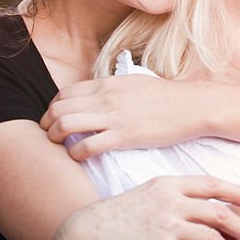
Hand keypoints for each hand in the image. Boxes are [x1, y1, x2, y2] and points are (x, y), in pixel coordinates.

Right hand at [38, 175, 239, 239]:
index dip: (236, 193)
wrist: (91, 237)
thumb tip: (204, 206)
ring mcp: (167, 225)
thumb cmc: (119, 216)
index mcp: (169, 184)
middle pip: (219, 213)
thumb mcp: (148, 194)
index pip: (212, 185)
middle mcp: (171, 202)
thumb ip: (175, 196)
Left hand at [40, 76, 216, 159]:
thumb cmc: (166, 96)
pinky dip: (76, 153)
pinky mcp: (124, 137)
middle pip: (58, 109)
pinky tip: (79, 156)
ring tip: (60, 146)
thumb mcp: (134, 83)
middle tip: (50, 136)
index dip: (52, 108)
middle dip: (47, 124)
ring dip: (55, 138)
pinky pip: (87, 146)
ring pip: (65, 125)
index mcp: (107, 84)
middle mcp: (105, 98)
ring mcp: (114, 117)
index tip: (54, 120)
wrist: (192, 106)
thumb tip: (96, 95)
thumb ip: (111, 89)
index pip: (64, 94)